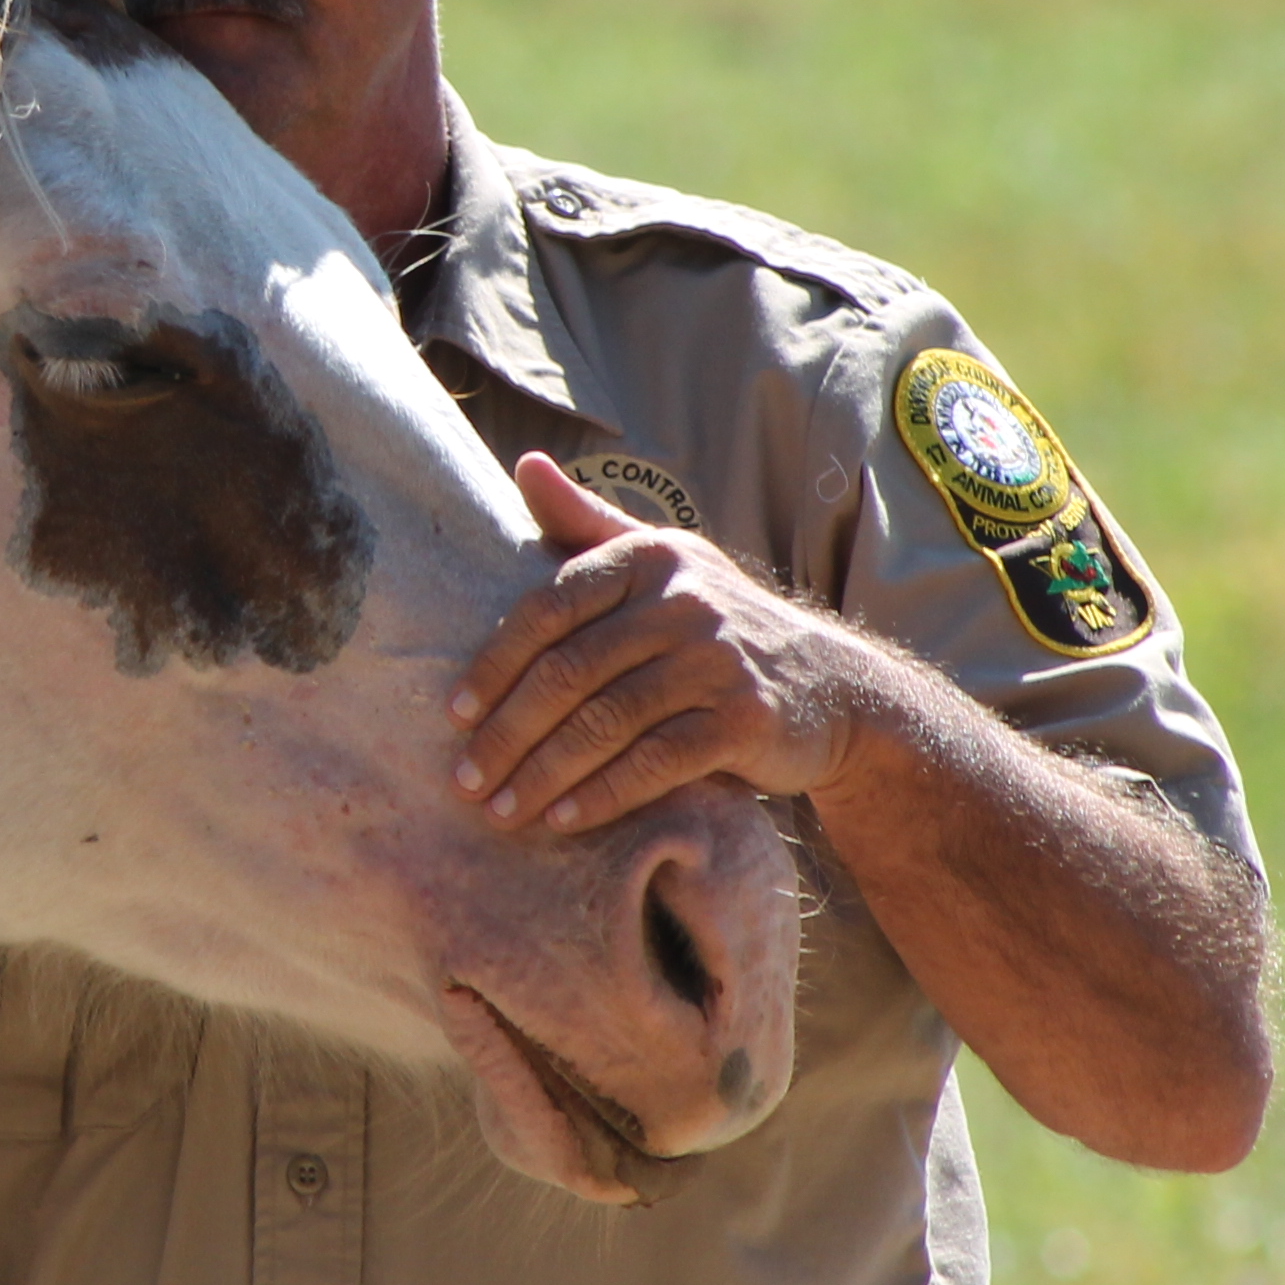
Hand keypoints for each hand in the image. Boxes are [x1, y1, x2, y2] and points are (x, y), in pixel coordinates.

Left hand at [444, 453, 879, 829]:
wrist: (830, 686)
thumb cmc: (716, 627)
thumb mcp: (660, 563)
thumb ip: (587, 522)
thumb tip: (526, 464)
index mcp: (648, 557)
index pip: (548, 609)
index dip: (494, 664)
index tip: (455, 714)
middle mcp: (683, 600)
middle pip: (569, 672)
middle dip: (508, 733)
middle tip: (465, 780)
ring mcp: (717, 659)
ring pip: (605, 722)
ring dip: (544, 774)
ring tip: (501, 810)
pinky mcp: (745, 719)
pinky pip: (656, 762)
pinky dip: (603, 795)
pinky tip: (563, 820)